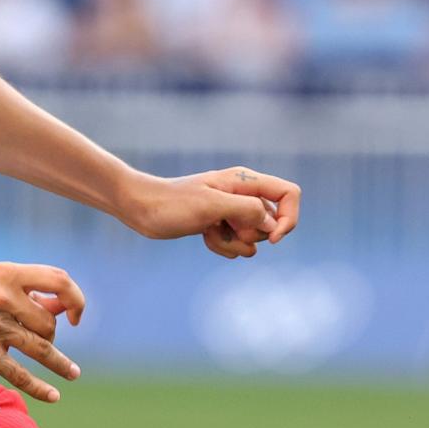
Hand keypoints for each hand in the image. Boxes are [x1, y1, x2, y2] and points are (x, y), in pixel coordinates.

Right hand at [0, 263, 84, 402]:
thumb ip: (19, 289)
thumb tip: (56, 305)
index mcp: (5, 274)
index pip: (58, 280)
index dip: (74, 297)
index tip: (74, 312)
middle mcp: (4, 298)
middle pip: (48, 322)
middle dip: (50, 332)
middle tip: (42, 338)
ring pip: (41, 347)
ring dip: (60, 363)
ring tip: (73, 373)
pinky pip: (19, 373)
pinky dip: (39, 387)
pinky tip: (53, 395)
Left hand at [126, 167, 300, 257]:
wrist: (140, 208)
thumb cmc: (171, 203)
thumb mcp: (210, 206)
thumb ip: (245, 210)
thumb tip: (272, 225)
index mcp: (244, 181)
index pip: (289, 194)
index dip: (288, 218)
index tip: (271, 237)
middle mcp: (242, 194)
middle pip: (272, 223)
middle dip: (250, 235)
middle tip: (223, 226)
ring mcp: (231, 211)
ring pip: (254, 239)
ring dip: (234, 243)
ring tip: (209, 231)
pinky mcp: (220, 225)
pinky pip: (237, 246)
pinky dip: (222, 246)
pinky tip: (203, 235)